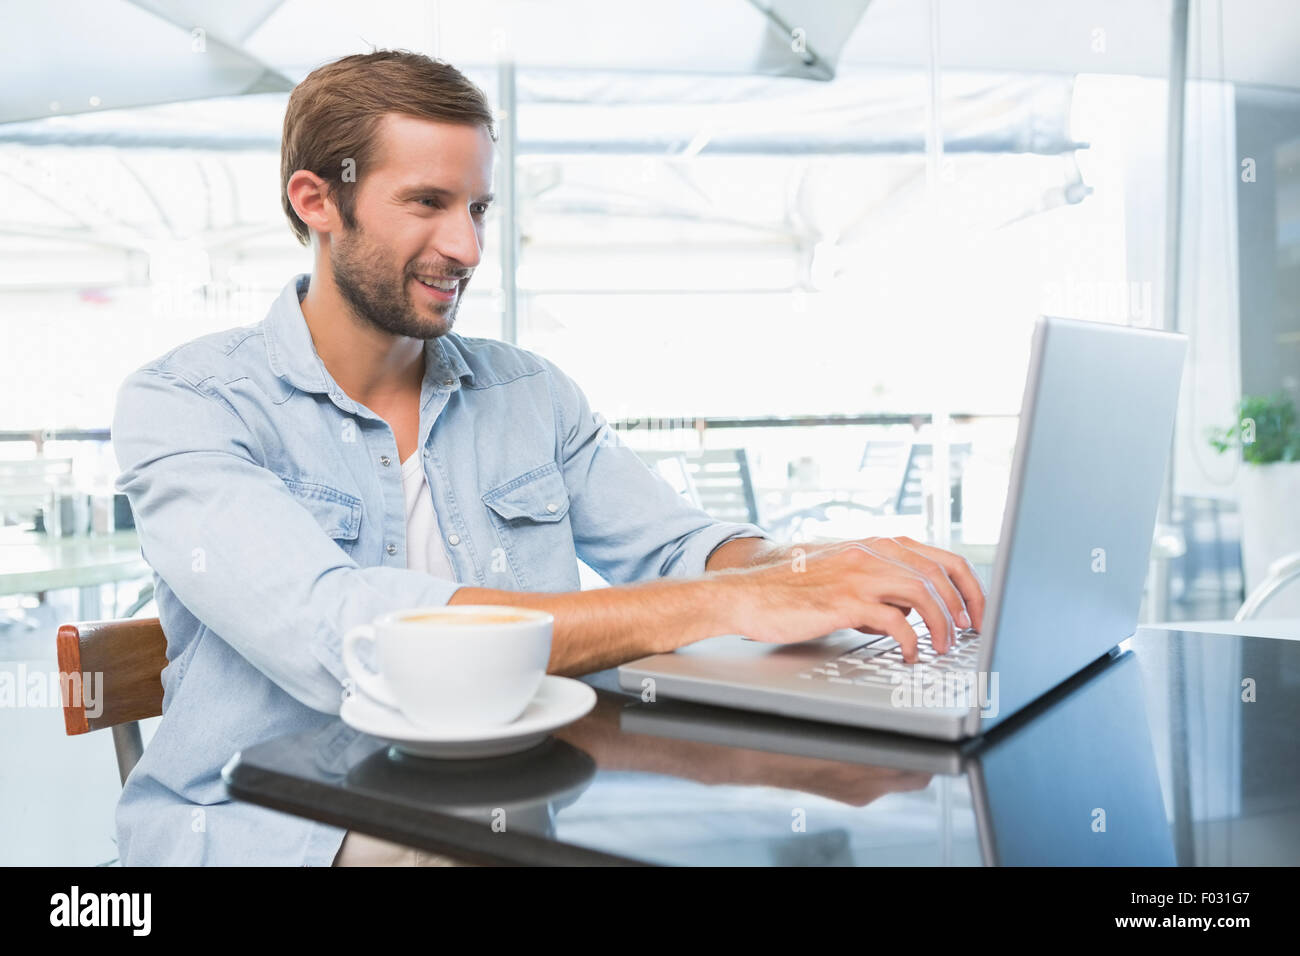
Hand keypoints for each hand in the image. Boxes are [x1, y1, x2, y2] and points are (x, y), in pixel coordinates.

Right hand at [713, 537, 985, 660]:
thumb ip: (876, 587)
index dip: (967, 584)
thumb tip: (906, 614)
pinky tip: (910, 655)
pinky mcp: (843, 601)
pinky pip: (894, 620)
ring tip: (943, 647)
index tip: (976, 611)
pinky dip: (912, 640)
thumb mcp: (841, 576)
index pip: (939, 555)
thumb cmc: (790, 590)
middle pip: (939, 571)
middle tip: (970, 633)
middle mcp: (870, 552)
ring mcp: (857, 574)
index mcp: (873, 545)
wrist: (747, 594)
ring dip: (942, 624)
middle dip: (964, 605)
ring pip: (922, 592)